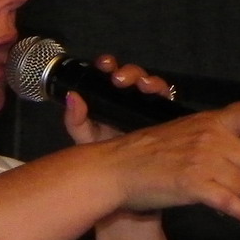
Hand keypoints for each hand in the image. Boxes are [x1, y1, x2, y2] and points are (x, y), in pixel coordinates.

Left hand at [61, 55, 175, 145]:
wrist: (123, 175)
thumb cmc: (103, 154)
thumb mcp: (84, 137)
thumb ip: (75, 120)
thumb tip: (72, 97)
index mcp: (108, 97)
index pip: (109, 73)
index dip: (108, 64)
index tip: (105, 64)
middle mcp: (129, 98)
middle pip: (133, 75)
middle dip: (128, 72)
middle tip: (119, 80)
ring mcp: (147, 105)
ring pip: (152, 84)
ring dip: (148, 80)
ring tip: (142, 85)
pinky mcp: (164, 115)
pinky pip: (167, 100)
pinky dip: (164, 93)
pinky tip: (158, 95)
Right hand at [86, 91, 239, 225]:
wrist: (115, 169)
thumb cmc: (143, 156)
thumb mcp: (180, 135)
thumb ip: (210, 143)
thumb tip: (235, 162)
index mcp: (210, 122)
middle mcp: (212, 138)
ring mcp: (204, 161)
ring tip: (232, 207)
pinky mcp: (195, 185)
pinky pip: (231, 203)